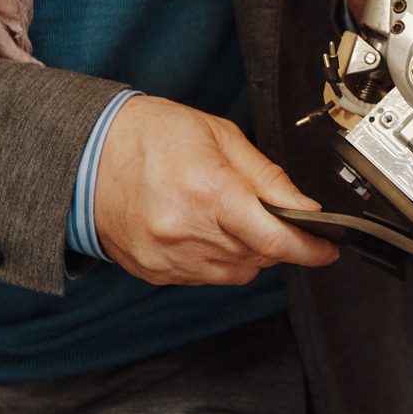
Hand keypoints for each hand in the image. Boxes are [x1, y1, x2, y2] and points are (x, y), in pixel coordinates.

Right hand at [95, 95, 337, 285]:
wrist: (85, 154)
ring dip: (249, 252)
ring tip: (232, 216)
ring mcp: (169, 257)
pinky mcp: (156, 272)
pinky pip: (206, 278)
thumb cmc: (148, 135)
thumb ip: (267, 177)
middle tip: (274, 216)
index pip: (274, 239)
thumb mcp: (220, 136)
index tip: (327, 249)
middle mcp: (187, 232)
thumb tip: (304, 206)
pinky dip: (219, 260)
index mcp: (209, 193)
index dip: (310, 249)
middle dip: (278, 241)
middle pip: (259, 257)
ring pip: (236, 273)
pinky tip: (207, 230)